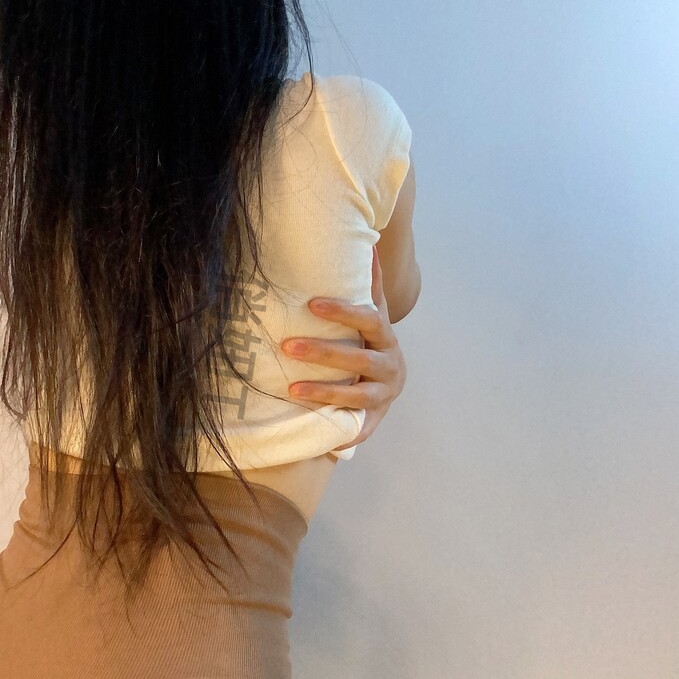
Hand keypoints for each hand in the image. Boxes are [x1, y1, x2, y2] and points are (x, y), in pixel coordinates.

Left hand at [280, 246, 406, 449]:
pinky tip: (328, 440)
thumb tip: (370, 238)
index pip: (366, 320)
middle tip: (287, 346)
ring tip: (292, 389)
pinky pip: (362, 428)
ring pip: (357, 395)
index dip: (342, 312)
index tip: (311, 305)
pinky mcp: (376, 418)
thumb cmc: (372, 340)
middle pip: (357, 359)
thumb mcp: (373, 311)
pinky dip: (348, 434)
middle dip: (322, 353)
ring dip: (325, 392)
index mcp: (384, 335)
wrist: (392, 380)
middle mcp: (389, 364)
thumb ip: (369, 282)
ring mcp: (385, 394)